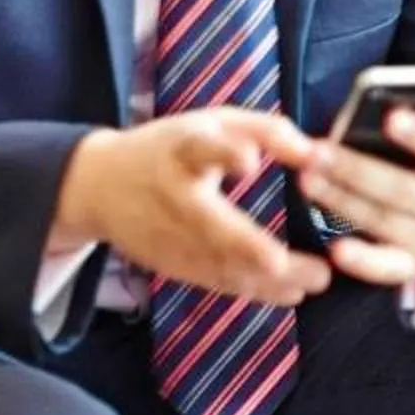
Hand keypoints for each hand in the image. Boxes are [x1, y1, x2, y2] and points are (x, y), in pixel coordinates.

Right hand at [50, 111, 332, 306]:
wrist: (99, 187)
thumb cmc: (173, 148)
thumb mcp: (215, 122)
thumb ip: (268, 131)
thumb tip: (314, 154)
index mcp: (182, 151)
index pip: (199, 148)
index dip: (223, 153)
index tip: (249, 161)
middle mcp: (174, 196)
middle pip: (210, 223)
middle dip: (248, 244)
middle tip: (285, 260)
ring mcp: (171, 236)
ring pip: (220, 263)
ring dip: (267, 278)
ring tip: (315, 280)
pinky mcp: (173, 264)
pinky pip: (218, 281)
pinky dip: (255, 291)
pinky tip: (293, 292)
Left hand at [296, 98, 414, 288]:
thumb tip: (385, 100)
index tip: (390, 118)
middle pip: (405, 189)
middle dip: (357, 170)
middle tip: (316, 152)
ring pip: (385, 221)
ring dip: (343, 201)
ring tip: (307, 180)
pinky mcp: (412, 264)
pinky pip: (387, 268)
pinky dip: (363, 261)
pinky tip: (336, 248)